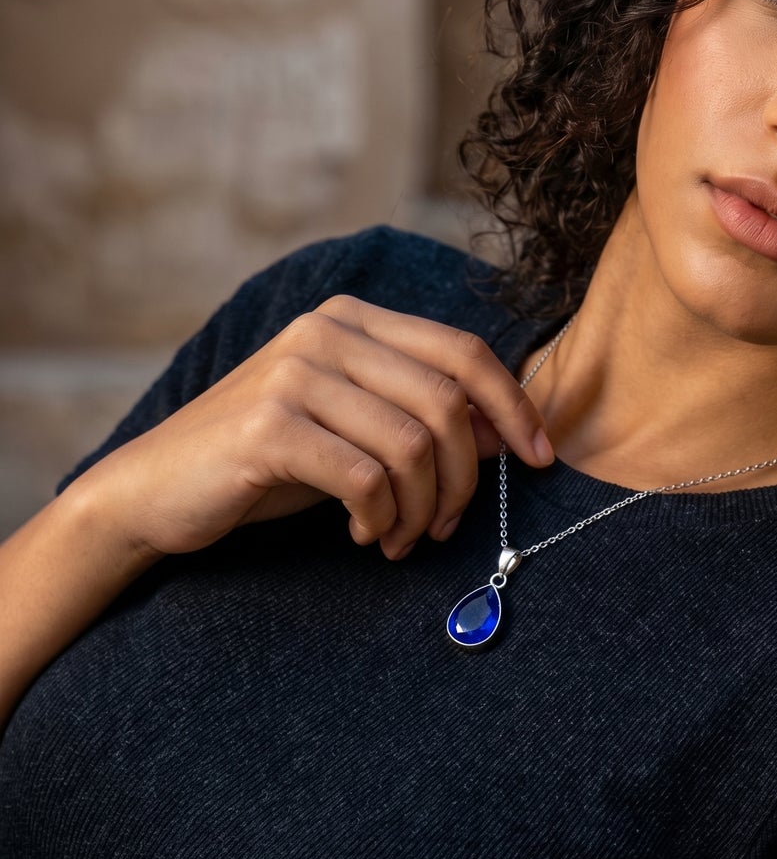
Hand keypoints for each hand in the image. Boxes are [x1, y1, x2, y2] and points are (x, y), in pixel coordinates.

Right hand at [78, 295, 554, 561]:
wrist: (154, 489)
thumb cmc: (268, 461)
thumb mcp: (354, 430)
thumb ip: (422, 419)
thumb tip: (504, 432)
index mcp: (354, 320)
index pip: (464, 350)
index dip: (515, 404)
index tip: (541, 459)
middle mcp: (326, 332)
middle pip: (447, 401)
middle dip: (466, 477)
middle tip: (448, 526)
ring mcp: (296, 374)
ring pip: (413, 445)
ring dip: (423, 508)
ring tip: (404, 539)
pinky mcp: (269, 426)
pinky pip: (366, 478)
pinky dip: (381, 519)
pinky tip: (364, 535)